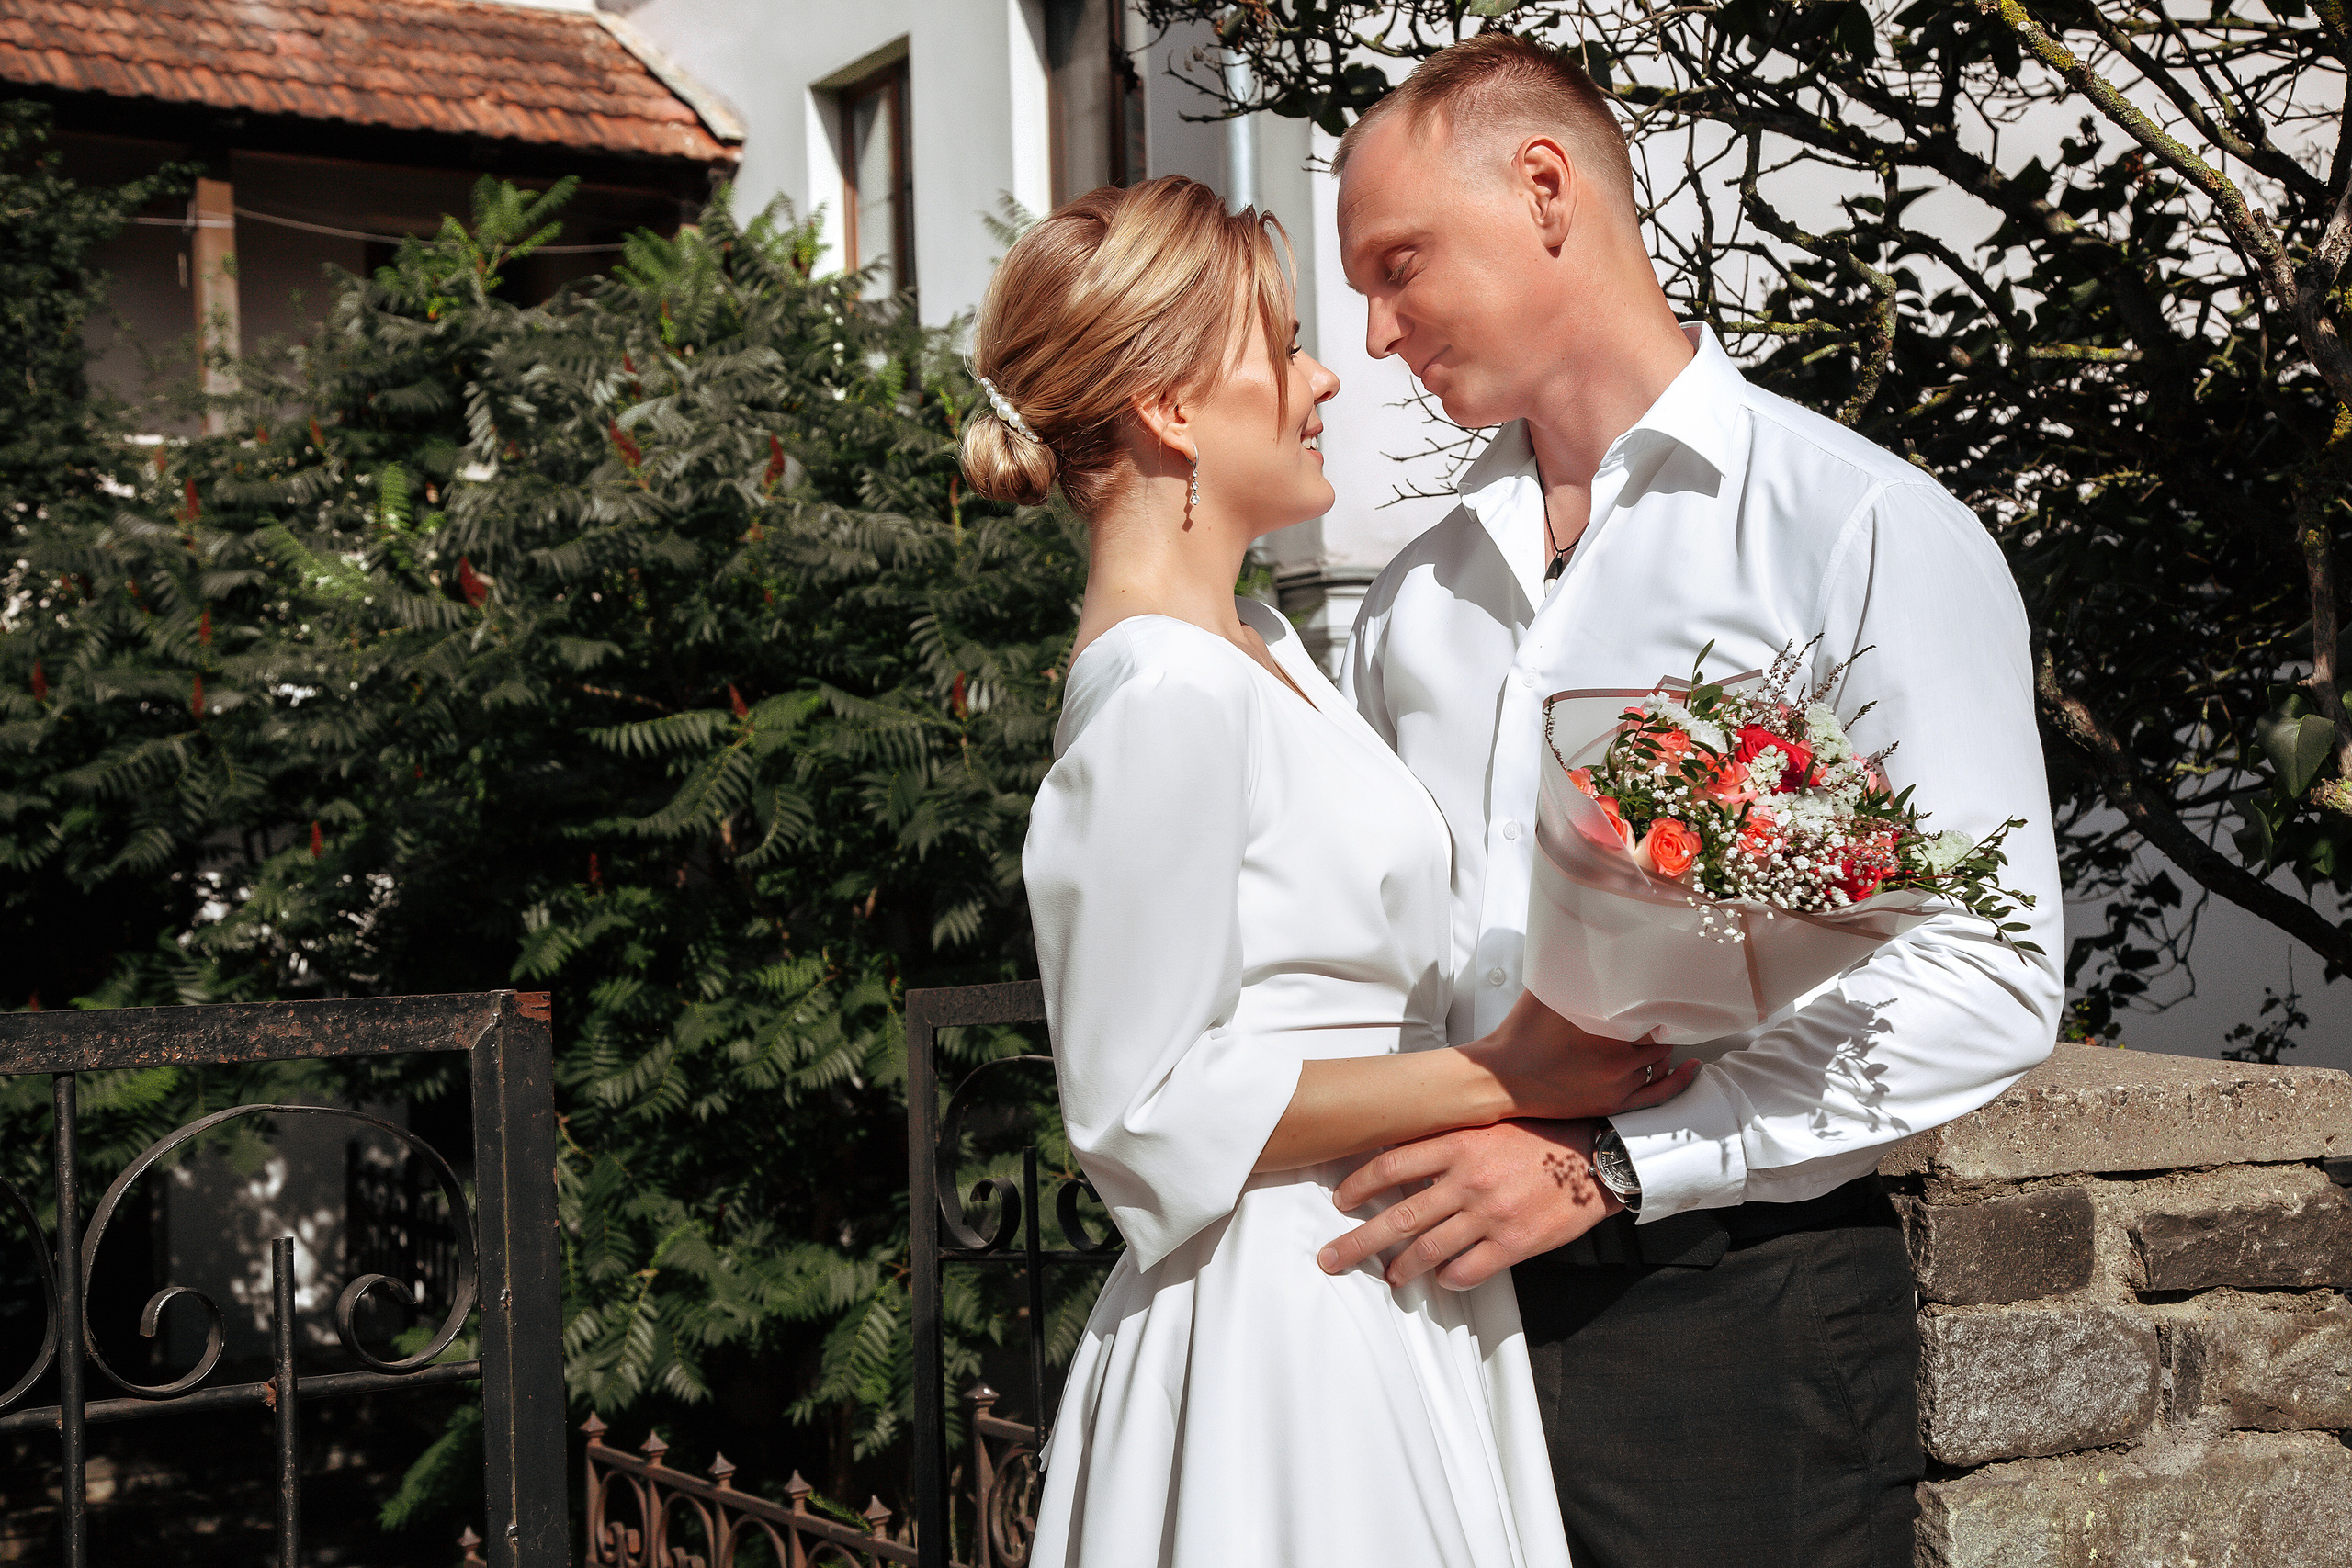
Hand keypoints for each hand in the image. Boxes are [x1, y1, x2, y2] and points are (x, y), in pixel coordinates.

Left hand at [1316, 1118, 1617, 1290]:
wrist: (1599, 1158)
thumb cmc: (1542, 1137)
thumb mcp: (1489, 1123)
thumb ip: (1448, 1140)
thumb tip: (1402, 1155)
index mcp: (1459, 1143)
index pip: (1390, 1166)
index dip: (1358, 1186)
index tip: (1339, 1201)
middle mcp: (1468, 1180)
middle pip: (1398, 1217)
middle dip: (1358, 1242)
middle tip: (1332, 1258)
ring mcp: (1491, 1215)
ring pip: (1428, 1251)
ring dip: (1401, 1269)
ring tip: (1389, 1277)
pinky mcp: (1515, 1243)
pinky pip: (1468, 1271)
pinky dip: (1448, 1279)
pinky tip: (1441, 1280)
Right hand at [1459, 989, 1699, 1120]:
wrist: (1500, 1078)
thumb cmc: (1519, 1033)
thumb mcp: (1544, 992)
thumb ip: (1570, 971)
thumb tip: (1584, 942)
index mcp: (1604, 1029)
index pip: (1650, 1012)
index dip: (1660, 1000)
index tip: (1667, 987)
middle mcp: (1617, 1058)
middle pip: (1659, 1036)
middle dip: (1662, 1023)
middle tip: (1668, 1007)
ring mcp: (1617, 1084)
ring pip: (1659, 1062)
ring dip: (1665, 1046)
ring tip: (1665, 1029)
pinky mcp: (1612, 1103)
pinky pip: (1657, 1094)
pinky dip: (1677, 1080)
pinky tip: (1691, 1068)